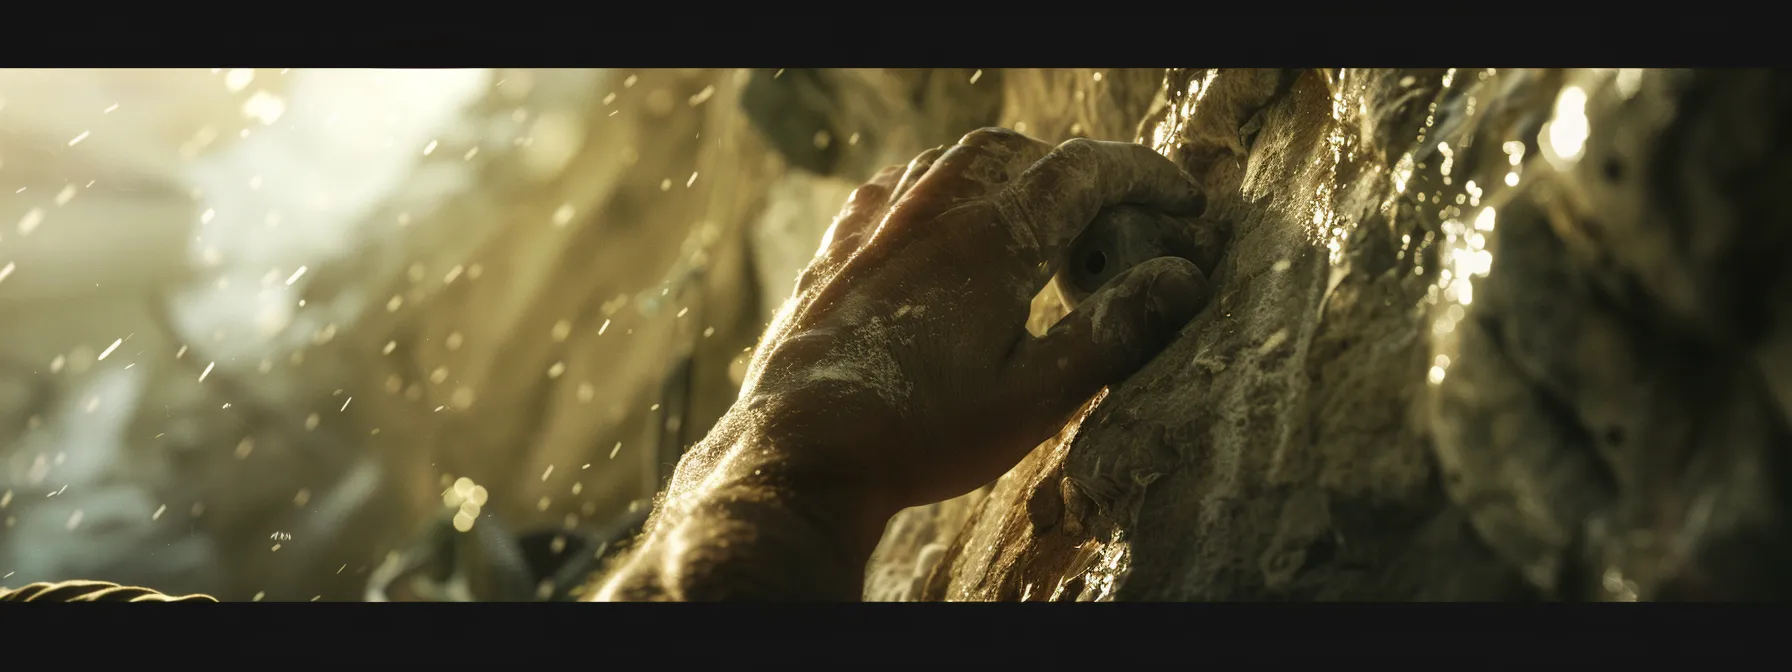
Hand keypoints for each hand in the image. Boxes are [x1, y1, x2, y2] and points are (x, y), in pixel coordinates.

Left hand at [596, 128, 1210, 599]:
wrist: (800, 455)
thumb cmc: (921, 434)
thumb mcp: (1036, 397)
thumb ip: (1113, 331)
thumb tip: (1183, 278)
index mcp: (991, 238)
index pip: (1086, 172)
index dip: (1145, 177)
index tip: (1185, 203)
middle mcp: (931, 212)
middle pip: (1021, 156)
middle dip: (1079, 174)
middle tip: (1116, 222)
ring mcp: (876, 227)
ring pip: (954, 162)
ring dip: (1011, 175)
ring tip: (1041, 221)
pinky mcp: (837, 253)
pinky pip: (896, 188)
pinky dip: (940, 188)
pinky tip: (943, 222)